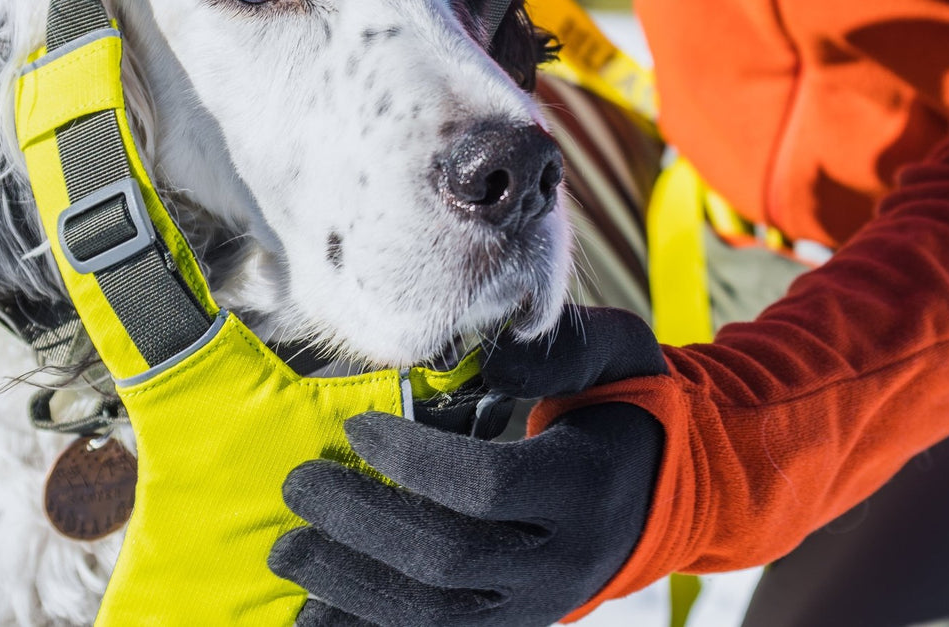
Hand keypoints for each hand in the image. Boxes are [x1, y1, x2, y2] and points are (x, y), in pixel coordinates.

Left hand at [270, 307, 668, 626]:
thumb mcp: (618, 355)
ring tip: (290, 550)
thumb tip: (489, 360)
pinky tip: (313, 613)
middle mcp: (560, 561)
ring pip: (432, 619)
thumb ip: (561, 349)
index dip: (415, 460)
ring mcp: (532, 608)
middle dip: (360, 525)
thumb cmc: (621, 410)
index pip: (487, 485)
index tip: (357, 429)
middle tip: (300, 485)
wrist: (658, 494)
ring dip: (349, 589)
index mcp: (585, 487)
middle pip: (446, 560)